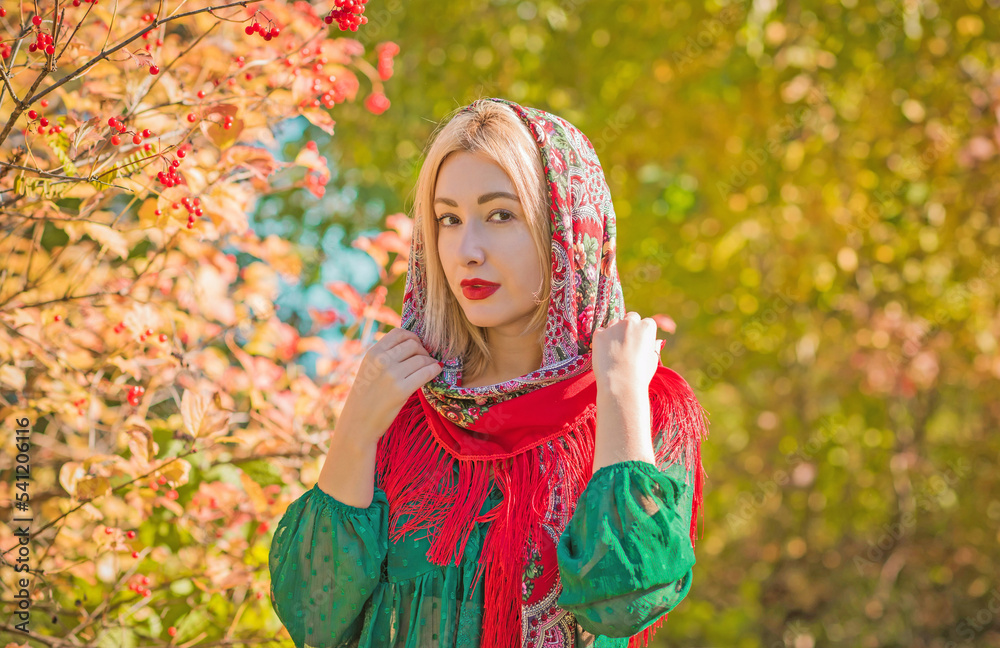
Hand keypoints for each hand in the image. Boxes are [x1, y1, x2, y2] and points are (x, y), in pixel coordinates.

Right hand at [336, 327, 441, 446]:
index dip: (413, 337)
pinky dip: (434, 370)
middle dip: (423, 350)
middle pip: (413, 344)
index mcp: (373, 353)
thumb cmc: (365, 397)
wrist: (357, 423)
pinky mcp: (401, 390)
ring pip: (421, 358)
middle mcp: (382, 360)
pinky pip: (426, 372)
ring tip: (431, 367)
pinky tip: (436, 371)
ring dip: (430, 361)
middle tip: (426, 359)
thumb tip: (413, 345)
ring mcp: (392, 375)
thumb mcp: (369, 369)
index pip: (399, 333)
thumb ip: (385, 356)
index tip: (418, 345)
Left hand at [592, 311, 662, 394]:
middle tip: (626, 344)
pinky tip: (604, 353)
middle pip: (630, 318)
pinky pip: (600, 332)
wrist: (621, 384)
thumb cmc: (640, 375)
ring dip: (614, 332)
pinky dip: (602, 339)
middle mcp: (631, 322)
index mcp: (647, 327)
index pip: (646, 322)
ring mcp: (614, 327)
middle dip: (629, 327)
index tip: (639, 343)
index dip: (642, 333)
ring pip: (614, 323)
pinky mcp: (599, 334)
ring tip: (615, 351)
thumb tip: (656, 342)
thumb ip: (653, 347)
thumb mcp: (653, 360)